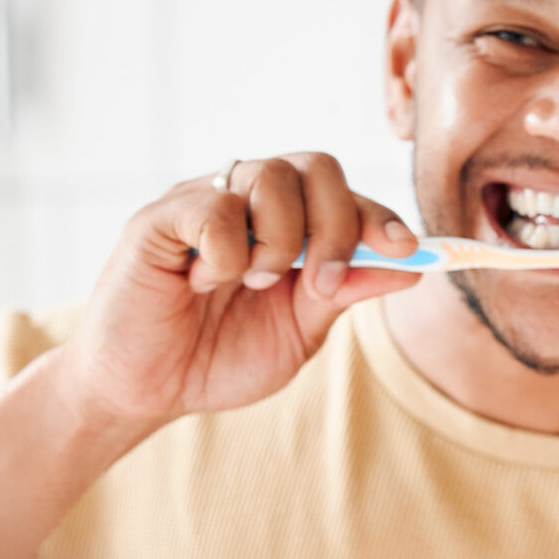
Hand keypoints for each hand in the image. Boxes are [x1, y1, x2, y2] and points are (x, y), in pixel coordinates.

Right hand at [54, 153, 419, 432]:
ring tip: (254, 284)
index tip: (406, 250)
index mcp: (286, 222)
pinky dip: (226, 254)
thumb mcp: (300, 331)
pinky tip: (203, 283)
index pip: (345, 194)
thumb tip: (412, 266)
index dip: (379, 217)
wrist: (146, 392)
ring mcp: (203, 201)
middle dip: (337, 226)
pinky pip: (214, 207)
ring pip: (270, 176)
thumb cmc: (219, 357)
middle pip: (317, 166)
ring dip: (281, 241)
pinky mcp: (159, 218)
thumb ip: (346, 292)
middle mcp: (247, 199)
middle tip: (321, 284)